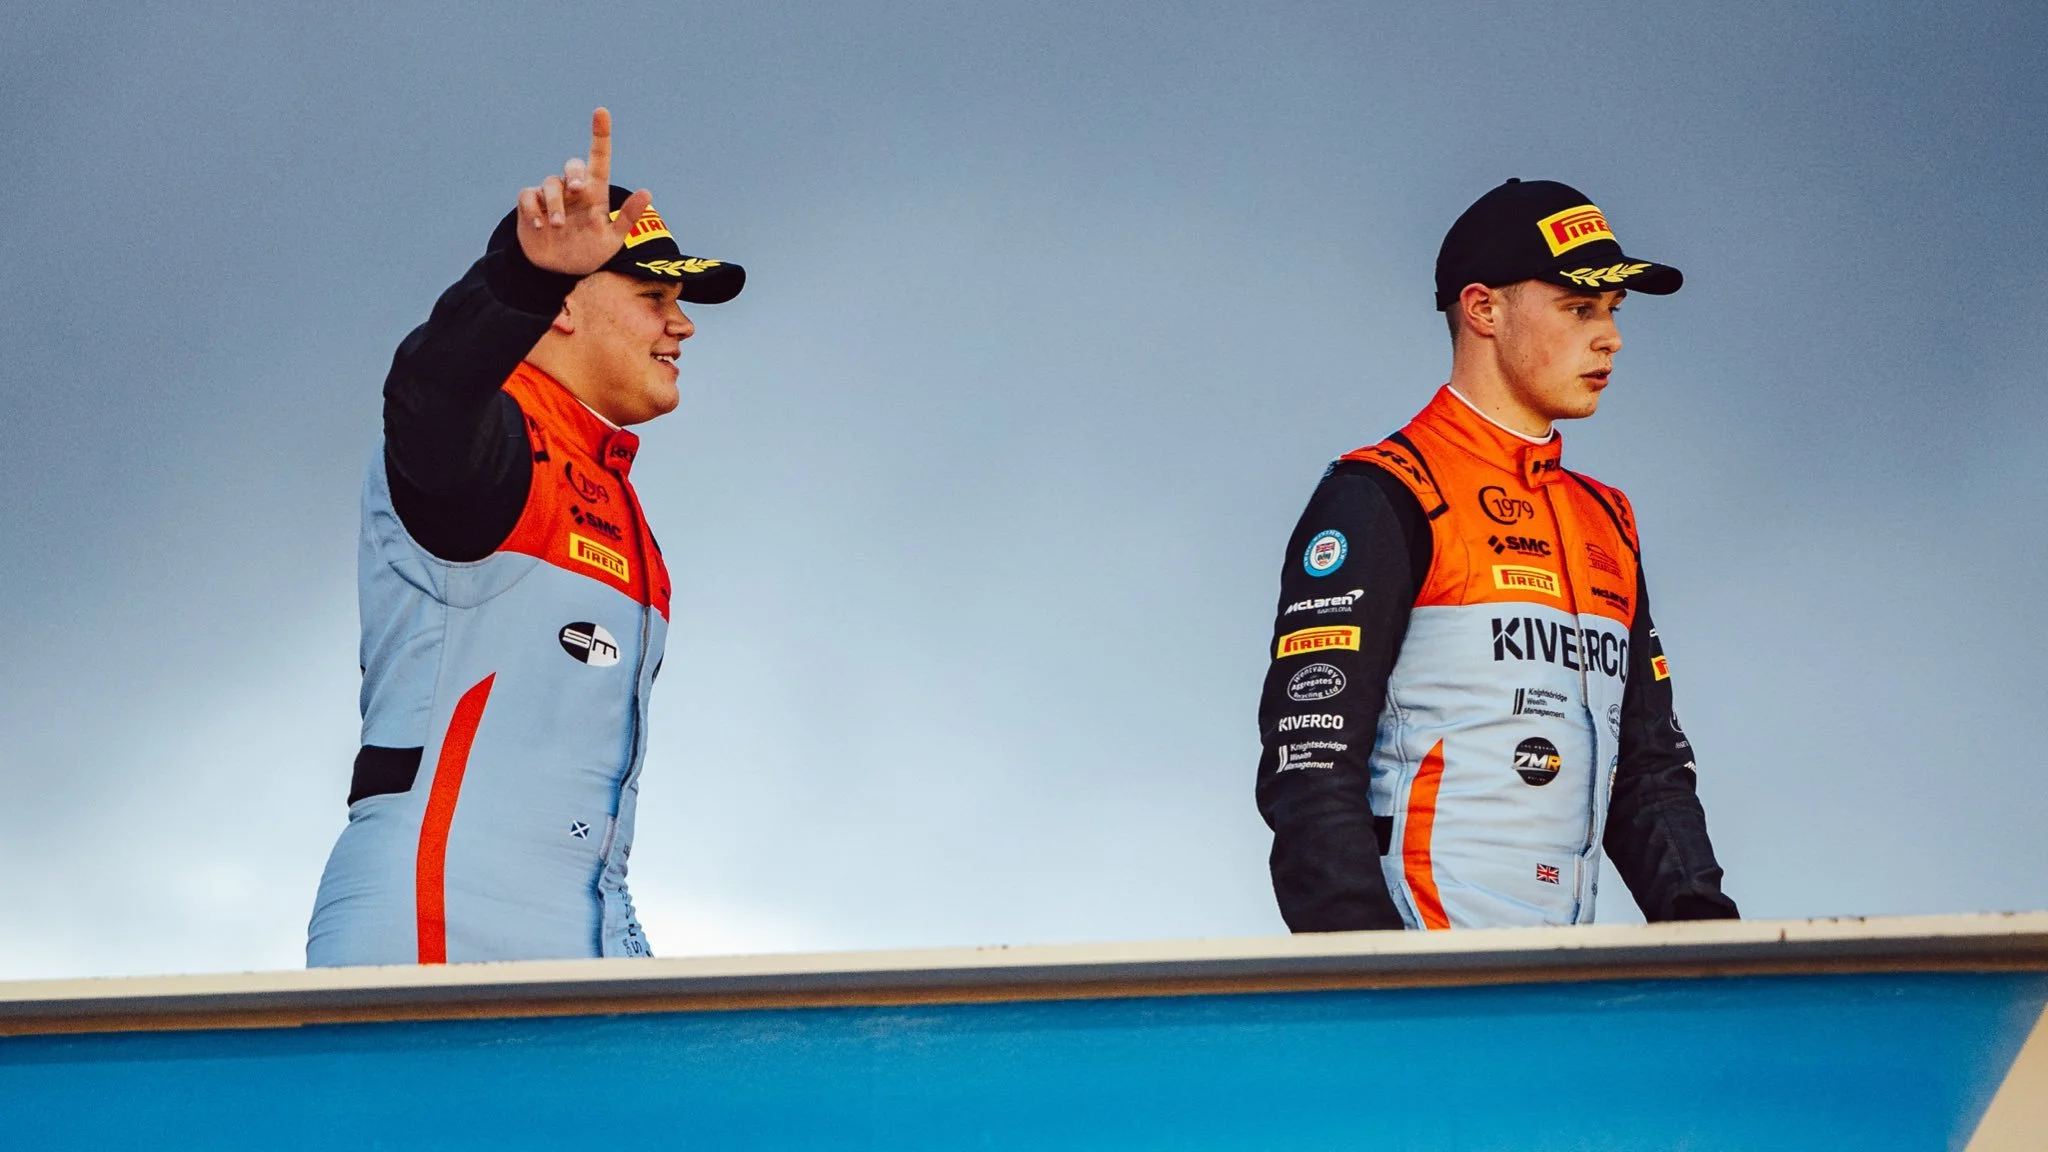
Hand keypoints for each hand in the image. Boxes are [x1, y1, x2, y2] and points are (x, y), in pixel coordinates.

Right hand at [515, 108, 653, 275]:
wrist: (561, 272)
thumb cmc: (590, 252)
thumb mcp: (612, 240)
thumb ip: (628, 218)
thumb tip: (646, 192)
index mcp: (595, 194)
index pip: (599, 159)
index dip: (600, 135)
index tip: (601, 113)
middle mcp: (573, 191)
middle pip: (573, 165)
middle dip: (575, 173)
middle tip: (579, 190)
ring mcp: (551, 197)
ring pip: (550, 182)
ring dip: (555, 203)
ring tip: (558, 225)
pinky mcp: (530, 205)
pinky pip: (528, 195)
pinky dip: (533, 208)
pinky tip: (539, 225)